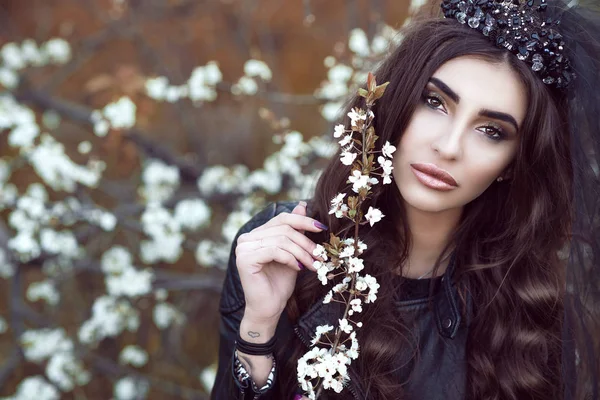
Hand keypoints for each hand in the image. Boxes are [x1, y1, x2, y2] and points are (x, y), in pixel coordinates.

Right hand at [236, 202, 326, 321]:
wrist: (269, 309)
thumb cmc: (280, 283)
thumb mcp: (293, 253)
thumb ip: (295, 230)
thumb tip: (302, 204)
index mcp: (256, 234)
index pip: (282, 219)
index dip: (303, 220)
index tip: (321, 227)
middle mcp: (246, 238)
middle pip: (284, 229)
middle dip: (305, 242)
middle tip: (320, 256)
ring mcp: (243, 248)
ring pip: (281, 240)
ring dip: (302, 252)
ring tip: (313, 265)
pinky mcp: (245, 259)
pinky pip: (275, 250)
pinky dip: (290, 258)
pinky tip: (298, 268)